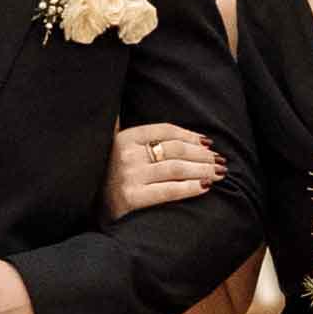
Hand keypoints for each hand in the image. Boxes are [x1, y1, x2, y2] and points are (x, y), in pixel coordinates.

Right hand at [104, 123, 226, 219]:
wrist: (93, 209)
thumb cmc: (112, 178)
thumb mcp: (118, 149)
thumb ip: (134, 132)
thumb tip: (135, 104)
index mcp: (125, 138)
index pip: (166, 130)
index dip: (191, 136)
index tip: (208, 143)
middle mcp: (126, 155)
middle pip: (175, 149)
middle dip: (202, 155)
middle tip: (220, 160)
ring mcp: (129, 176)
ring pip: (177, 168)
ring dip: (203, 169)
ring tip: (219, 173)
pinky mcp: (132, 198)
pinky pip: (170, 190)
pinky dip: (191, 187)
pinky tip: (205, 187)